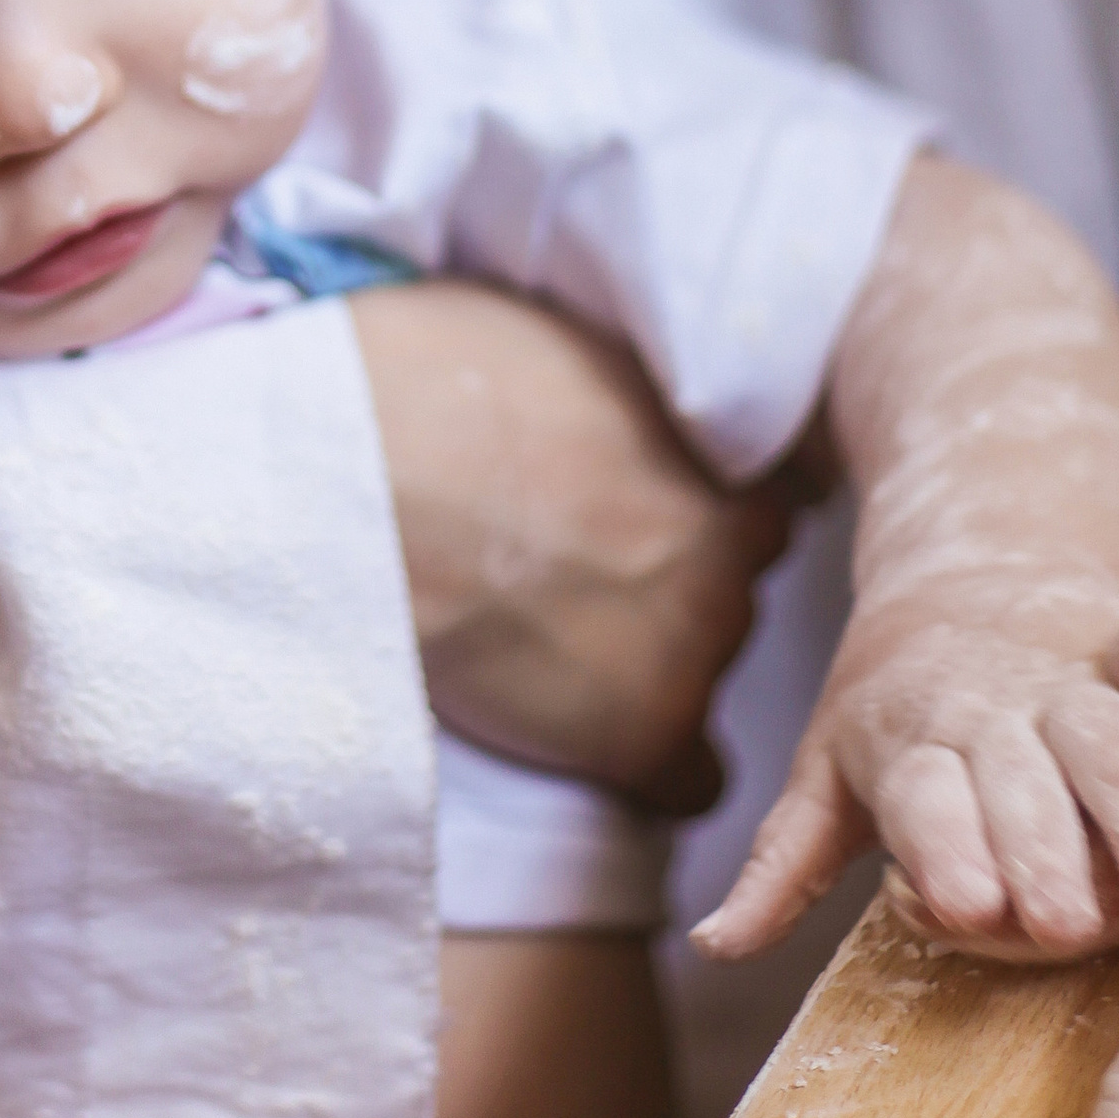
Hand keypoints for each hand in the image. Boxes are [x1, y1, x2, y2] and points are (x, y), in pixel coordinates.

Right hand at [349, 279, 798, 804]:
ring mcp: (693, 649)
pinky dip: (650, 767)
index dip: (691, 505)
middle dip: (662, 578)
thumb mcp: (551, 336)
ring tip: (544, 643)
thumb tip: (598, 398)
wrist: (359, 485)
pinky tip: (586, 738)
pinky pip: (690, 781)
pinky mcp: (639, 737)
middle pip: (727, 581)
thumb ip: (611, 387)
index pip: (759, 498)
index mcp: (714, 451)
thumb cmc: (422, 381)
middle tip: (568, 569)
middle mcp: (728, 551)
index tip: (629, 507)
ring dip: (646, 661)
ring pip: (704, 670)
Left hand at [699, 588, 1118, 962]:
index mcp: (904, 746)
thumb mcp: (824, 780)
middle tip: (1062, 924)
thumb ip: (780, 865)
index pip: (923, 801)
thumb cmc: (889, 714)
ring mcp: (1062, 682)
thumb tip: (711, 944)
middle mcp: (986, 714)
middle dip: (1038, 848)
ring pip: (1103, 735)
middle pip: (1018, 783)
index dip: (941, 848)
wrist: (957, 580)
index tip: (958, 906)